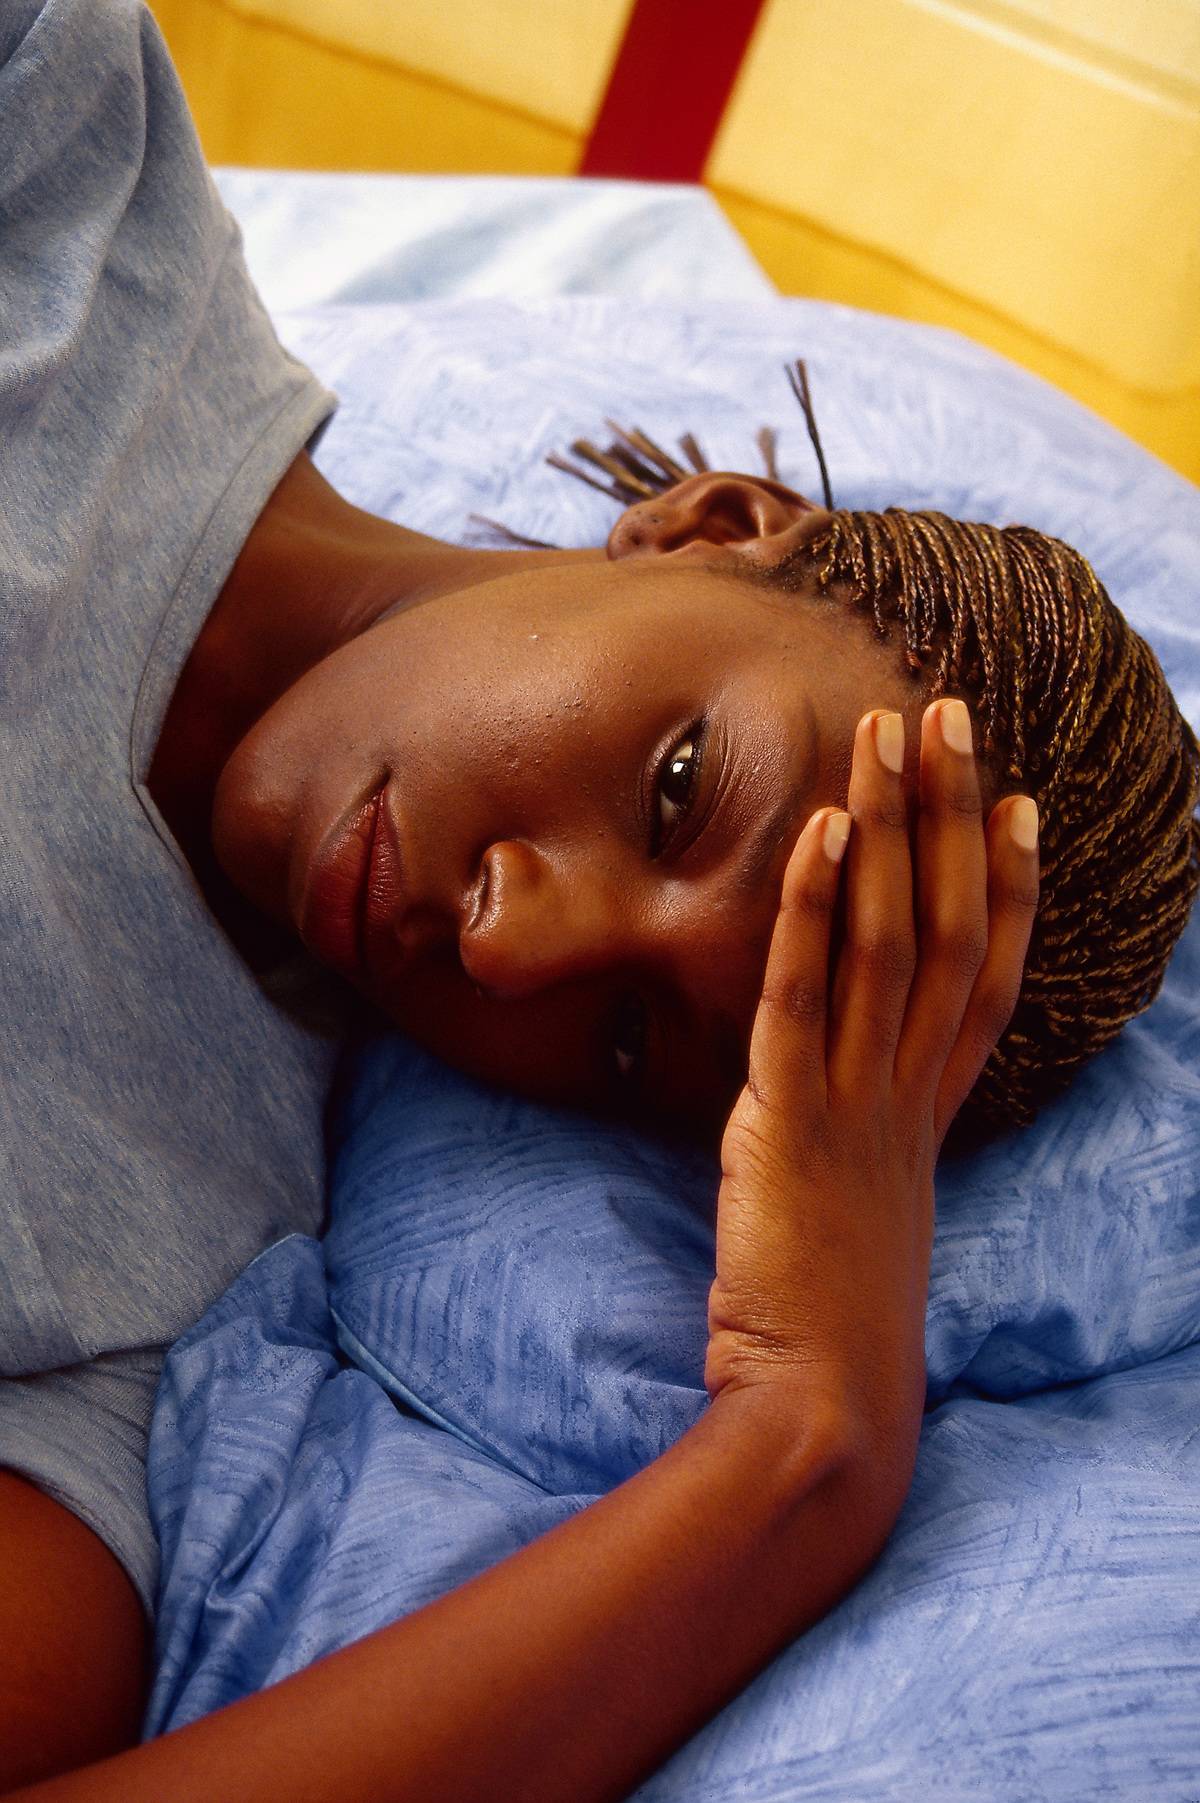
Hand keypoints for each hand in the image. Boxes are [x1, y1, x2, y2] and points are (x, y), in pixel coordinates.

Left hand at [705, 699, 1039, 1468]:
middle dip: (954, 817)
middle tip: (953, 719)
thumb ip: (858, 1144)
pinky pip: (802, 995)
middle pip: (948, 930)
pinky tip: (819, 830)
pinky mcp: (791, 1123)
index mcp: (931, 1116)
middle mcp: (910, 1095)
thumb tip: (824, 1103)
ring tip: (891, 733)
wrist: (824, 1417)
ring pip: (888, 939)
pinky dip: (812, 908)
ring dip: (890, 828)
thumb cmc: (833, 1328)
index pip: (987, 978)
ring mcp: (859, 1104)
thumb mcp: (862, 1213)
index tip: (1019, 806)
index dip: (1008, 886)